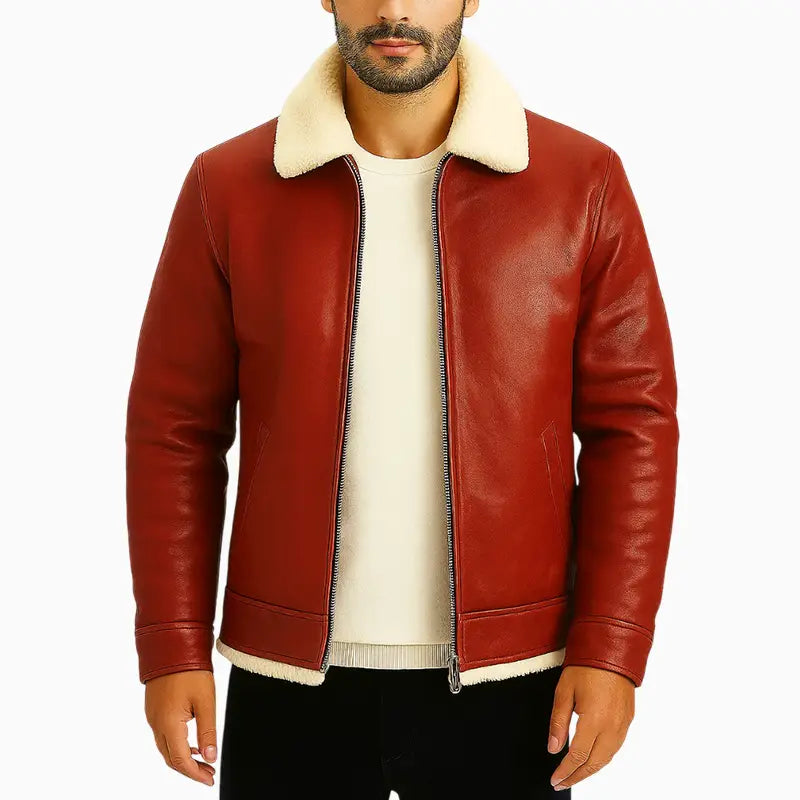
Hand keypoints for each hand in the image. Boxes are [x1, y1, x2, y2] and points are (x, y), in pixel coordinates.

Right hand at [144, 669, 217, 786]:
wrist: (172, 646)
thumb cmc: (191, 670)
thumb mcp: (206, 701)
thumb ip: (208, 731)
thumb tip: (210, 757)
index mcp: (169, 724)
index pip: (181, 761)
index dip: (195, 774)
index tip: (210, 779)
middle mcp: (156, 723)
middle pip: (170, 758)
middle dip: (190, 769)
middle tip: (209, 773)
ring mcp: (152, 716)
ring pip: (165, 748)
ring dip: (182, 758)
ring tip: (203, 760)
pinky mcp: (153, 708)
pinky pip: (162, 735)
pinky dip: (176, 744)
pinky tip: (190, 741)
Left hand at [547, 665, 634, 790]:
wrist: (613, 650)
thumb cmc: (585, 667)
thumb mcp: (564, 691)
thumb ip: (558, 722)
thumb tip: (553, 749)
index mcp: (595, 721)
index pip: (578, 756)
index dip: (565, 771)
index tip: (554, 780)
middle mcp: (612, 727)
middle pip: (594, 763)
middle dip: (577, 776)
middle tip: (561, 782)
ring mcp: (623, 725)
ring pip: (607, 758)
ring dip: (590, 770)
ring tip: (574, 775)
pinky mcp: (628, 720)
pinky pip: (615, 747)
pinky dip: (602, 758)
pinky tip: (592, 758)